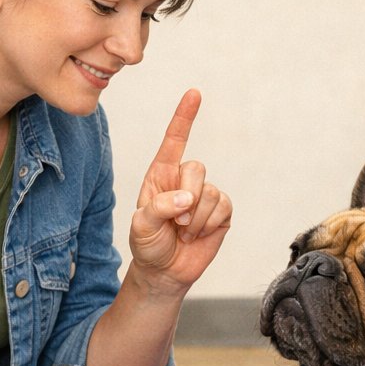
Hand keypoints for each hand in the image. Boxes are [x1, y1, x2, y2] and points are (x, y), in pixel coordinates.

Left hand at [129, 89, 231, 292]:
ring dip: (196, 218)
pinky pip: (223, 207)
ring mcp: (204, 195)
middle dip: (187, 197)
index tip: (194, 93)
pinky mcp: (220, 212)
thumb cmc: (148, 244)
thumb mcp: (141, 226)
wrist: (165, 271)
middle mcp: (184, 180)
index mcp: (161, 174)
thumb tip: (187, 199)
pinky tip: (198, 234)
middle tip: (175, 222)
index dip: (184, 117)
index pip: (174, 140)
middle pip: (196, 168)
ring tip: (183, 232)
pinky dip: (209, 224)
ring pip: (211, 191)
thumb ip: (159, 207)